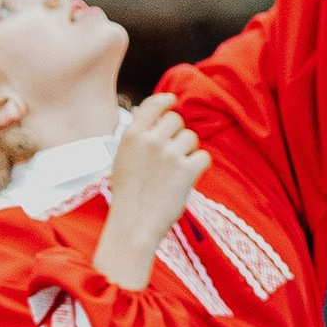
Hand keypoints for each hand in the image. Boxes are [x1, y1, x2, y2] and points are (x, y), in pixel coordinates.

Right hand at [96, 93, 209, 290]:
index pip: (155, 104)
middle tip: (170, 154)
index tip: (173, 101)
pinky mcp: (187, 170)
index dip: (166, 101)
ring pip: (191, 138)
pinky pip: (204, 157)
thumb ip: (137, 136)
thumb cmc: (127, 195)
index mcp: (132, 135)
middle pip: (176, 120)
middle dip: (177, 133)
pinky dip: (199, 167)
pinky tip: (187, 177)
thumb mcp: (122, 158)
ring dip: (188, 151)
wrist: (133, 225)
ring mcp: (170, 154)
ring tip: (174, 170)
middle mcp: (151, 140)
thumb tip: (147, 113)